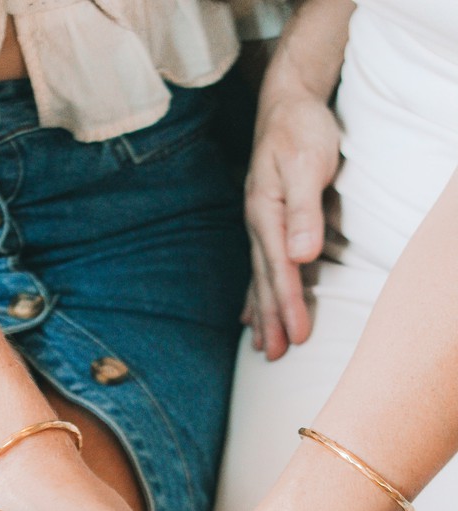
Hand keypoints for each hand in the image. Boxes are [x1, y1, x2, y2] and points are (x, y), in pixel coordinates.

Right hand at [244, 94, 339, 359]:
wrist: (286, 104)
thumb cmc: (301, 131)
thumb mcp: (309, 164)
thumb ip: (305, 210)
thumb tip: (300, 254)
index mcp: (266, 213)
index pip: (279, 269)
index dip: (289, 304)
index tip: (298, 336)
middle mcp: (258, 224)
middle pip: (264, 281)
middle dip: (271, 320)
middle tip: (277, 356)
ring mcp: (259, 225)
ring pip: (259, 279)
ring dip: (261, 315)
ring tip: (264, 347)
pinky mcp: (266, 224)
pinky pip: (258, 268)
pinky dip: (255, 295)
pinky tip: (249, 314)